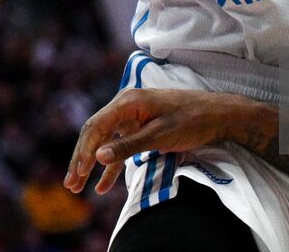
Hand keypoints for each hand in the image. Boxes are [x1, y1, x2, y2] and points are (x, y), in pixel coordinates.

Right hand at [64, 88, 269, 193]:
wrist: (217, 114)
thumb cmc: (190, 120)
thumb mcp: (159, 135)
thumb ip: (128, 146)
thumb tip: (97, 156)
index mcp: (128, 102)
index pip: (96, 126)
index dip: (83, 151)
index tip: (78, 173)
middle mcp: (126, 107)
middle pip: (95, 134)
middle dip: (81, 159)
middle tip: (71, 184)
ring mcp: (132, 118)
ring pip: (104, 142)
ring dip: (91, 165)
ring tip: (77, 187)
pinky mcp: (141, 129)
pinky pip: (120, 148)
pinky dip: (111, 166)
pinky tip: (103, 186)